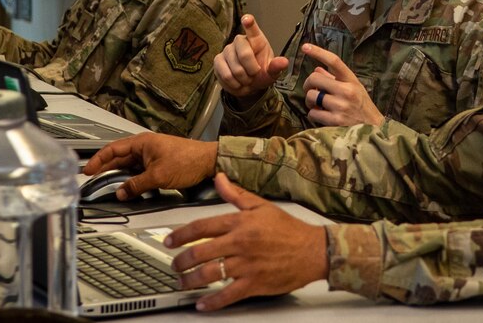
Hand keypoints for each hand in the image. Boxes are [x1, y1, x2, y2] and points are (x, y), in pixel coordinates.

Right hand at [82, 132, 217, 199]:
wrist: (209, 162)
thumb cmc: (188, 160)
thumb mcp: (158, 176)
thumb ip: (137, 185)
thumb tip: (121, 191)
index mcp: (142, 142)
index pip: (113, 149)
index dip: (98, 160)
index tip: (88, 170)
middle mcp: (145, 146)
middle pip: (119, 158)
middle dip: (106, 170)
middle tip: (94, 181)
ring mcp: (152, 155)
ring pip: (129, 166)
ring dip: (120, 176)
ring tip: (109, 187)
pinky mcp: (159, 163)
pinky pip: (139, 171)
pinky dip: (132, 179)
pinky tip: (128, 188)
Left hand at [166, 173, 327, 310]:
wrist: (313, 250)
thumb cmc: (289, 229)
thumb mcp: (261, 206)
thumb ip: (236, 194)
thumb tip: (219, 178)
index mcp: (240, 223)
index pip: (202, 226)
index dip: (181, 234)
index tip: (170, 240)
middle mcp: (240, 243)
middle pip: (200, 252)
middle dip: (181, 260)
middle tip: (173, 265)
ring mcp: (246, 265)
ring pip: (209, 274)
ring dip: (191, 280)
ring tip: (182, 283)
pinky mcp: (254, 283)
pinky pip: (228, 295)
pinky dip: (212, 301)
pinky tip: (202, 303)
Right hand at [213, 14, 289, 100]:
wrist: (248, 85)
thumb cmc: (261, 73)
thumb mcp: (271, 72)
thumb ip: (276, 67)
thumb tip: (284, 62)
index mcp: (256, 39)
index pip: (252, 28)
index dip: (249, 23)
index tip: (247, 19)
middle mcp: (240, 41)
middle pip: (244, 54)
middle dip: (252, 70)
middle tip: (254, 75)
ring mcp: (227, 50)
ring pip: (235, 68)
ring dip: (243, 79)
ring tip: (247, 80)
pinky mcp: (218, 60)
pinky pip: (225, 74)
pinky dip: (234, 84)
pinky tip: (238, 83)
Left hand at [301, 43, 384, 126]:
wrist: (373, 130)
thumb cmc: (362, 107)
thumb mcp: (354, 88)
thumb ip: (335, 78)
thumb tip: (317, 68)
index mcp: (351, 80)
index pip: (334, 61)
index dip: (318, 52)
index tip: (305, 46)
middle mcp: (346, 91)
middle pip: (315, 78)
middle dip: (308, 84)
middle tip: (310, 89)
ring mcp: (340, 106)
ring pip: (311, 96)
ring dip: (310, 100)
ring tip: (317, 104)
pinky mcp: (335, 121)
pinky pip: (312, 113)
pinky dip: (313, 114)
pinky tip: (320, 115)